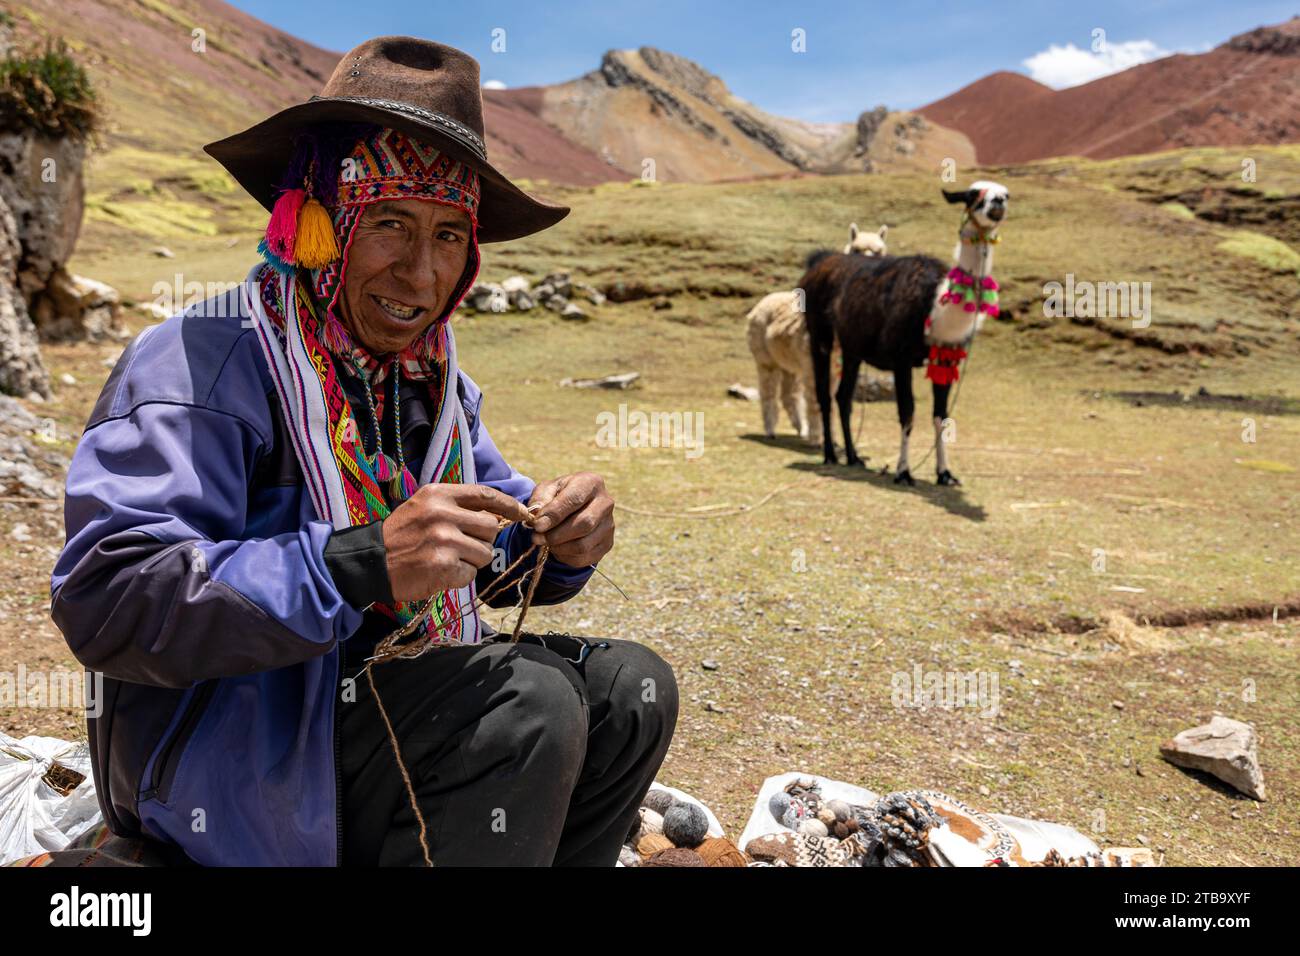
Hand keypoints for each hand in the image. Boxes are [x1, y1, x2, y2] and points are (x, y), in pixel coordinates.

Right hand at [382, 484, 529, 601]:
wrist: (370, 562)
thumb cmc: (401, 535)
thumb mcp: (424, 506)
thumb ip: (457, 506)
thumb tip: (497, 514)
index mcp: (438, 494)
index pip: (485, 495)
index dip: (510, 505)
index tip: (524, 514)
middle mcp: (442, 513)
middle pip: (490, 527)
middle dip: (482, 539)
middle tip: (461, 546)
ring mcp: (443, 539)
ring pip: (485, 552)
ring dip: (472, 560)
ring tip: (447, 558)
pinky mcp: (443, 565)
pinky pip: (470, 573)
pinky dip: (459, 576)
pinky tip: (440, 571)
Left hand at [527, 472, 614, 567]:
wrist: (576, 507)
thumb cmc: (558, 496)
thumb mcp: (546, 490)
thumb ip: (540, 500)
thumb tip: (539, 519)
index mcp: (591, 483)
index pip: (575, 499)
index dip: (555, 514)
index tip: (537, 526)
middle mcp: (606, 503)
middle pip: (584, 524)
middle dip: (556, 535)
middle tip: (537, 538)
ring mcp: (609, 525)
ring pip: (584, 544)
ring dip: (559, 548)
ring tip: (545, 542)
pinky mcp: (607, 543)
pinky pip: (585, 558)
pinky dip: (566, 557)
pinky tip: (557, 548)